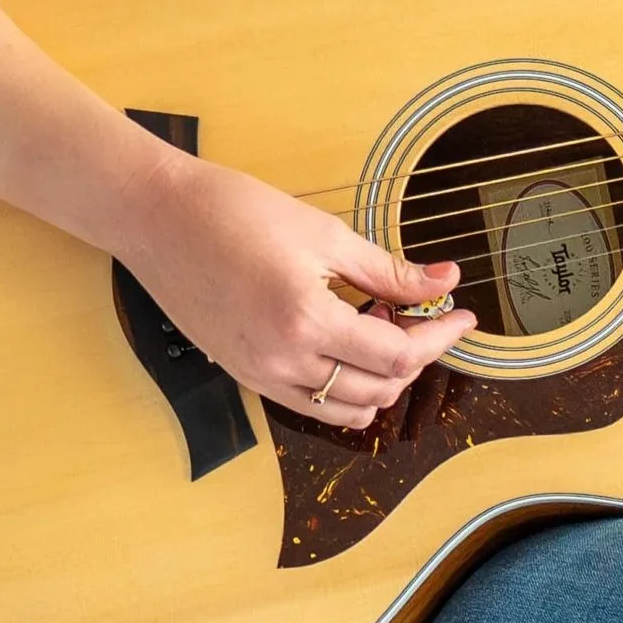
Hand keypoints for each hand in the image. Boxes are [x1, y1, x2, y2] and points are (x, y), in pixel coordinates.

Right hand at [114, 153, 476, 430]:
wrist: (158, 218)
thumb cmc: (237, 212)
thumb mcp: (325, 234)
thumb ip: (389, 270)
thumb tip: (445, 282)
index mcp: (306, 320)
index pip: (397, 355)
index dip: (441, 338)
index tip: (464, 316)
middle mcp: (282, 362)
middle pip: (378, 389)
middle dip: (416, 357)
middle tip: (425, 315)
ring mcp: (259, 376)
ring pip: (346, 410)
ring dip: (380, 379)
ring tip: (381, 327)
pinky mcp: (243, 376)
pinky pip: (309, 404)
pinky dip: (342, 386)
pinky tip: (346, 340)